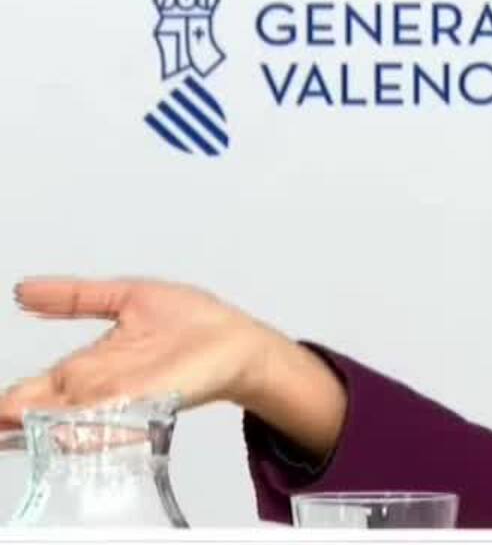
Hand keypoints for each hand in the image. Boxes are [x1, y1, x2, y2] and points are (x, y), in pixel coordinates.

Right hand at [0, 277, 280, 428]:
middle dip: (11, 419)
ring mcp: (120, 401)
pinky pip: (108, 422)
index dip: (8, 400)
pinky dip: (83, 430)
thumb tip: (23, 290)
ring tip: (7, 424)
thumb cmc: (192, 323)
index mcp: (87, 367)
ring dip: (36, 427)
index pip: (34, 389)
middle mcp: (97, 390)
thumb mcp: (126, 297)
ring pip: (64, 421)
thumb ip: (75, 297)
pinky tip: (58, 434)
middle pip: (41, 412)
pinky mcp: (147, 402)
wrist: (237, 341)